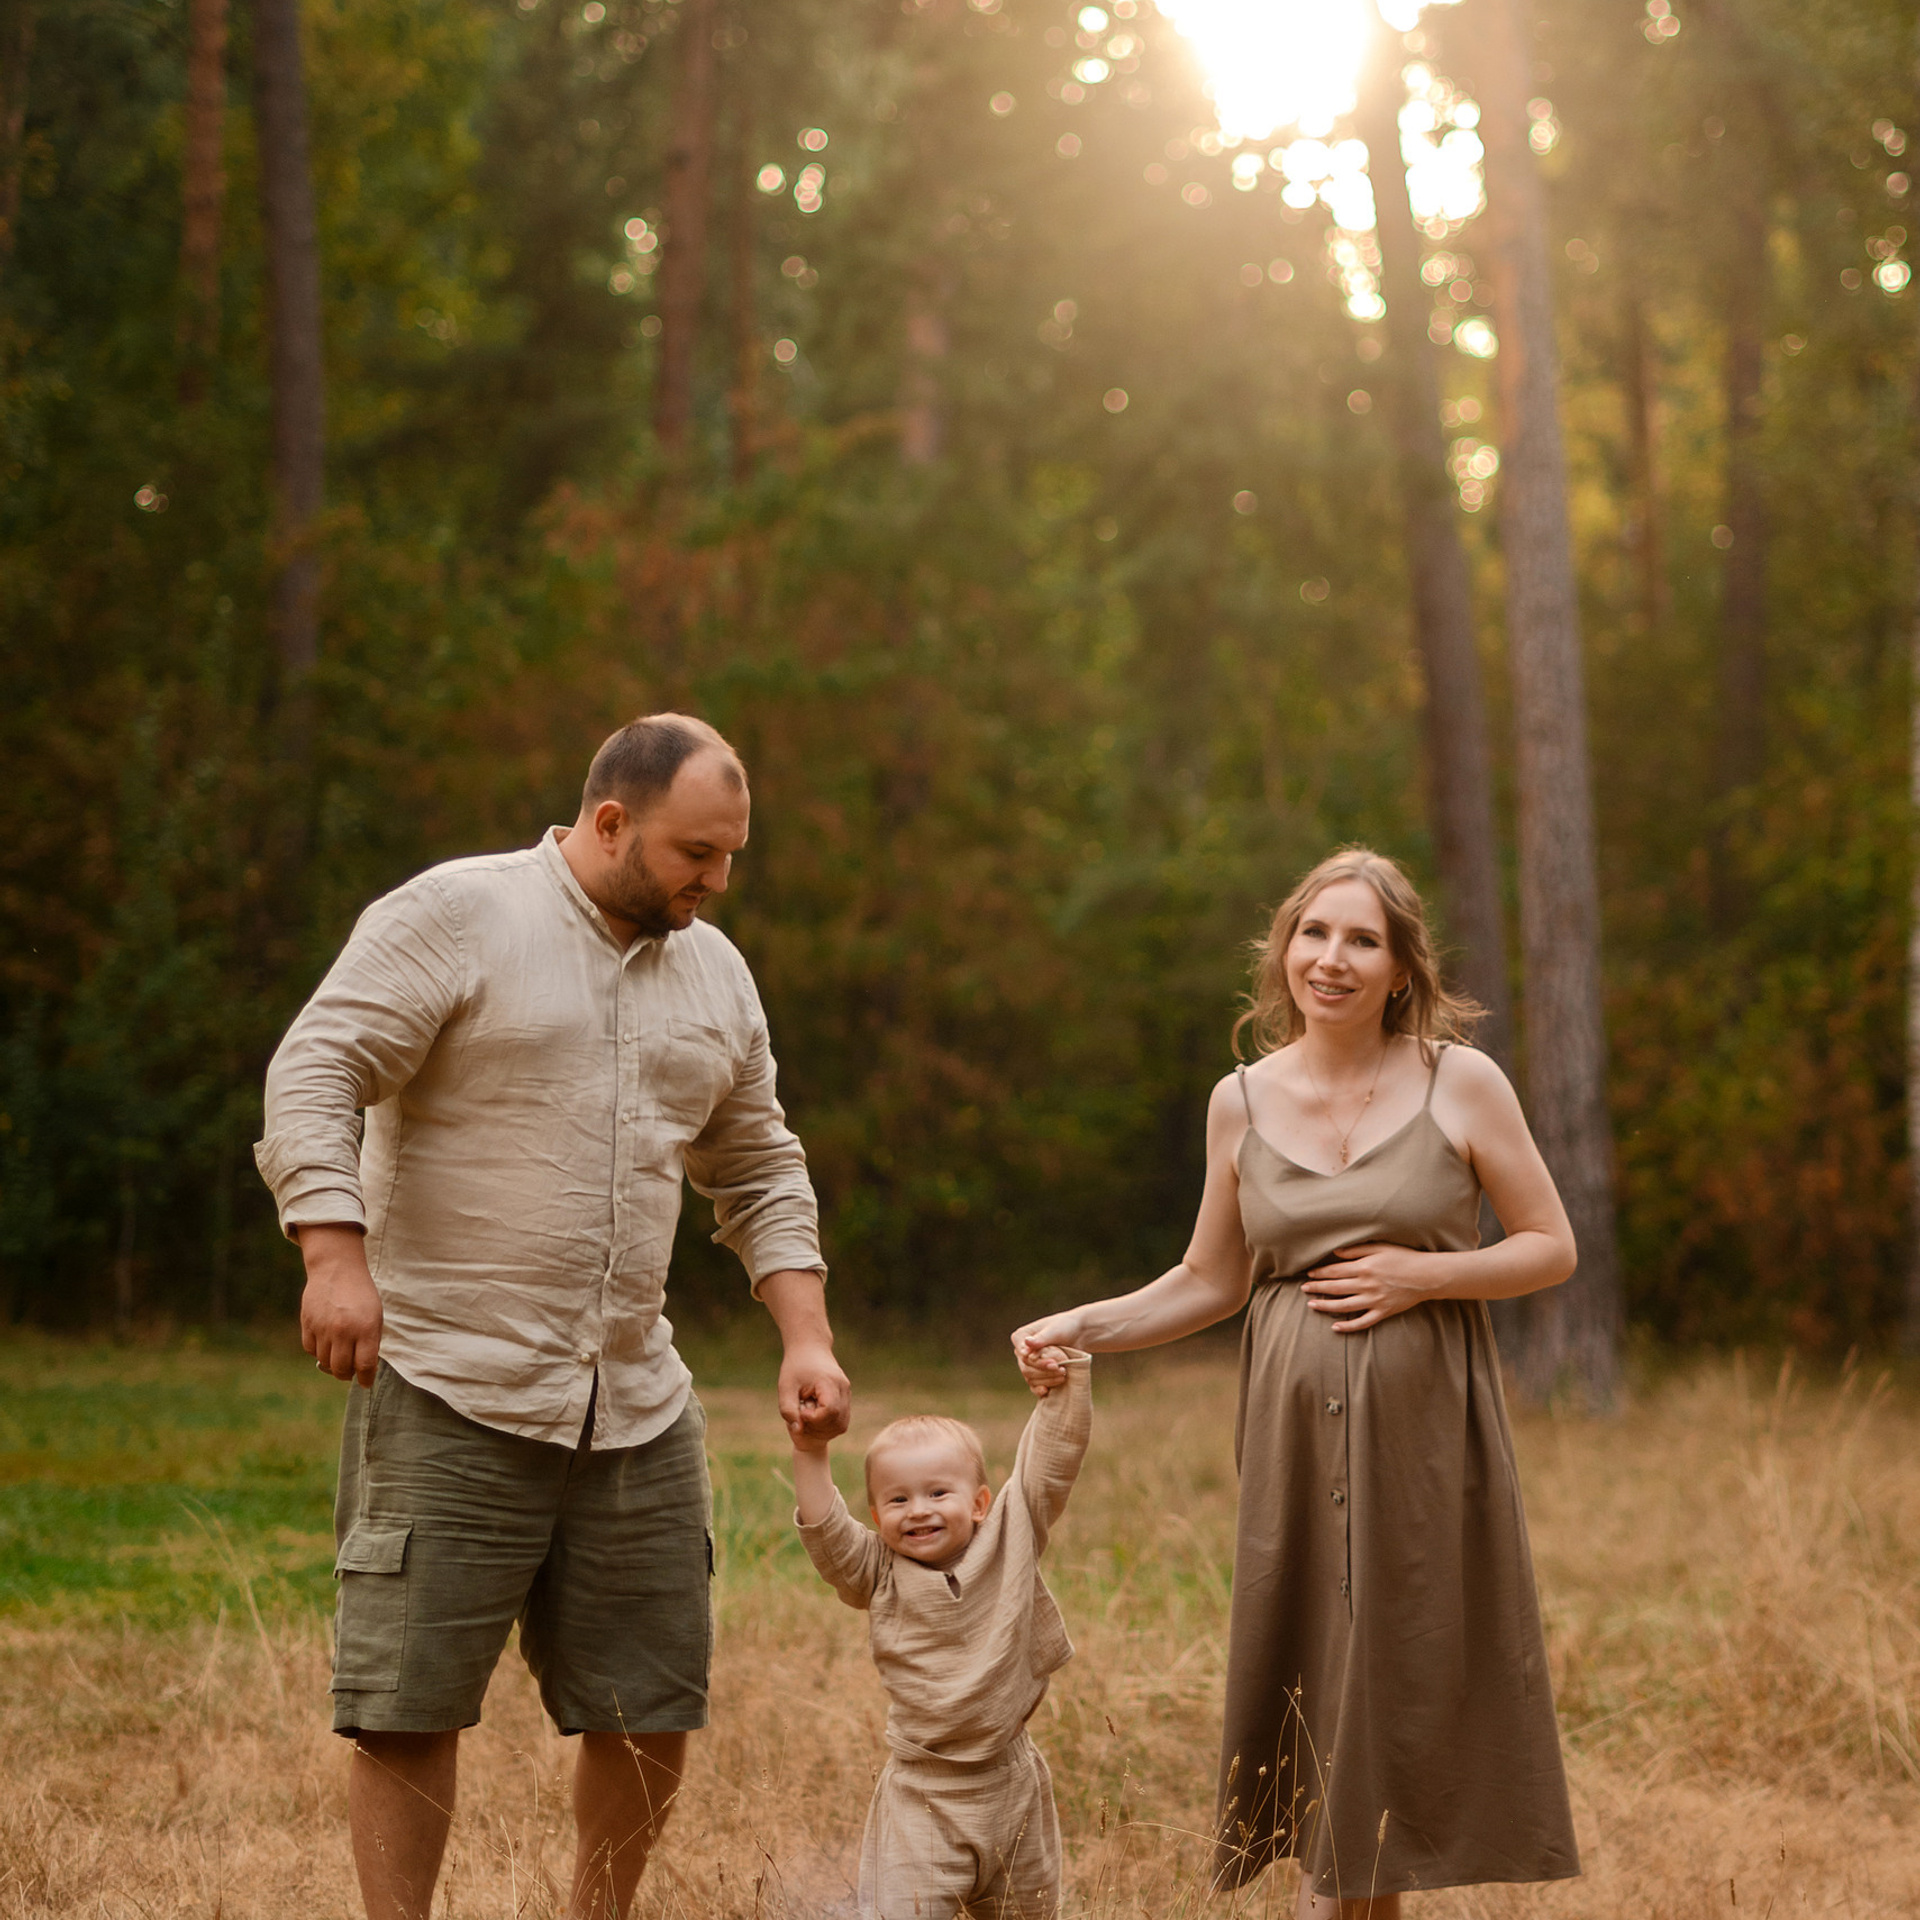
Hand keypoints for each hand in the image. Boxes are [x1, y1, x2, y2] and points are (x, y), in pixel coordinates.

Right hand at [298, 1224, 382, 1385]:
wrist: (337, 1269)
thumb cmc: (361, 1295)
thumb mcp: (375, 1315)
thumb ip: (371, 1342)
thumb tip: (364, 1369)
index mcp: (366, 1328)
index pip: (365, 1365)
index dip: (366, 1378)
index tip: (366, 1383)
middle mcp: (344, 1330)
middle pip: (342, 1369)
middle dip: (347, 1375)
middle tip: (351, 1372)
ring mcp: (323, 1328)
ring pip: (325, 1362)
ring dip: (333, 1364)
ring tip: (339, 1356)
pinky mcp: (307, 1324)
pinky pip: (311, 1349)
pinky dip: (318, 1352)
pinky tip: (326, 1344)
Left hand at [779, 1340, 850, 1445]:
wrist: (810, 1347)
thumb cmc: (796, 1366)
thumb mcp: (785, 1387)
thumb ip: (788, 1409)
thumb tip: (798, 1430)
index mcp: (829, 1382)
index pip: (829, 1411)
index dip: (813, 1419)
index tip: (800, 1411)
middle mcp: (843, 1388)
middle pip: (837, 1421)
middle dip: (818, 1427)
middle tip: (802, 1415)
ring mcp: (847, 1393)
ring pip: (841, 1424)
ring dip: (823, 1429)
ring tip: (807, 1415)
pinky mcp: (845, 1397)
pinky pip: (841, 1420)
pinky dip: (827, 1424)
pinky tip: (813, 1415)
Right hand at [1011, 1314, 1081, 1395]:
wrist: (1078, 1335)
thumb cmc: (1065, 1327)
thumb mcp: (1055, 1330)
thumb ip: (1041, 1338)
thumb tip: (1027, 1343)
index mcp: (1021, 1337)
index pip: (1022, 1354)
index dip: (1037, 1362)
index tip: (1053, 1363)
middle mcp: (1022, 1352)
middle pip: (1026, 1368)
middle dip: (1045, 1371)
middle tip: (1061, 1369)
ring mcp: (1029, 1364)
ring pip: (1030, 1378)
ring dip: (1047, 1379)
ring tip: (1064, 1373)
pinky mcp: (1037, 1374)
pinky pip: (1033, 1386)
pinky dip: (1040, 1389)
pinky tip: (1047, 1391)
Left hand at [1300, 1242, 1434, 1332]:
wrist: (1427, 1276)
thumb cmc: (1404, 1257)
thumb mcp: (1380, 1247)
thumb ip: (1356, 1249)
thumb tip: (1336, 1252)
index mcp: (1364, 1267)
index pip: (1335, 1271)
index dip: (1320, 1273)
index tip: (1309, 1274)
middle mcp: (1366, 1285)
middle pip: (1335, 1288)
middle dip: (1317, 1288)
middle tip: (1303, 1289)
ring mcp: (1374, 1300)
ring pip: (1344, 1306)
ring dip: (1326, 1306)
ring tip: (1312, 1305)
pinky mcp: (1383, 1312)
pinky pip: (1363, 1322)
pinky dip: (1348, 1326)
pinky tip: (1335, 1327)